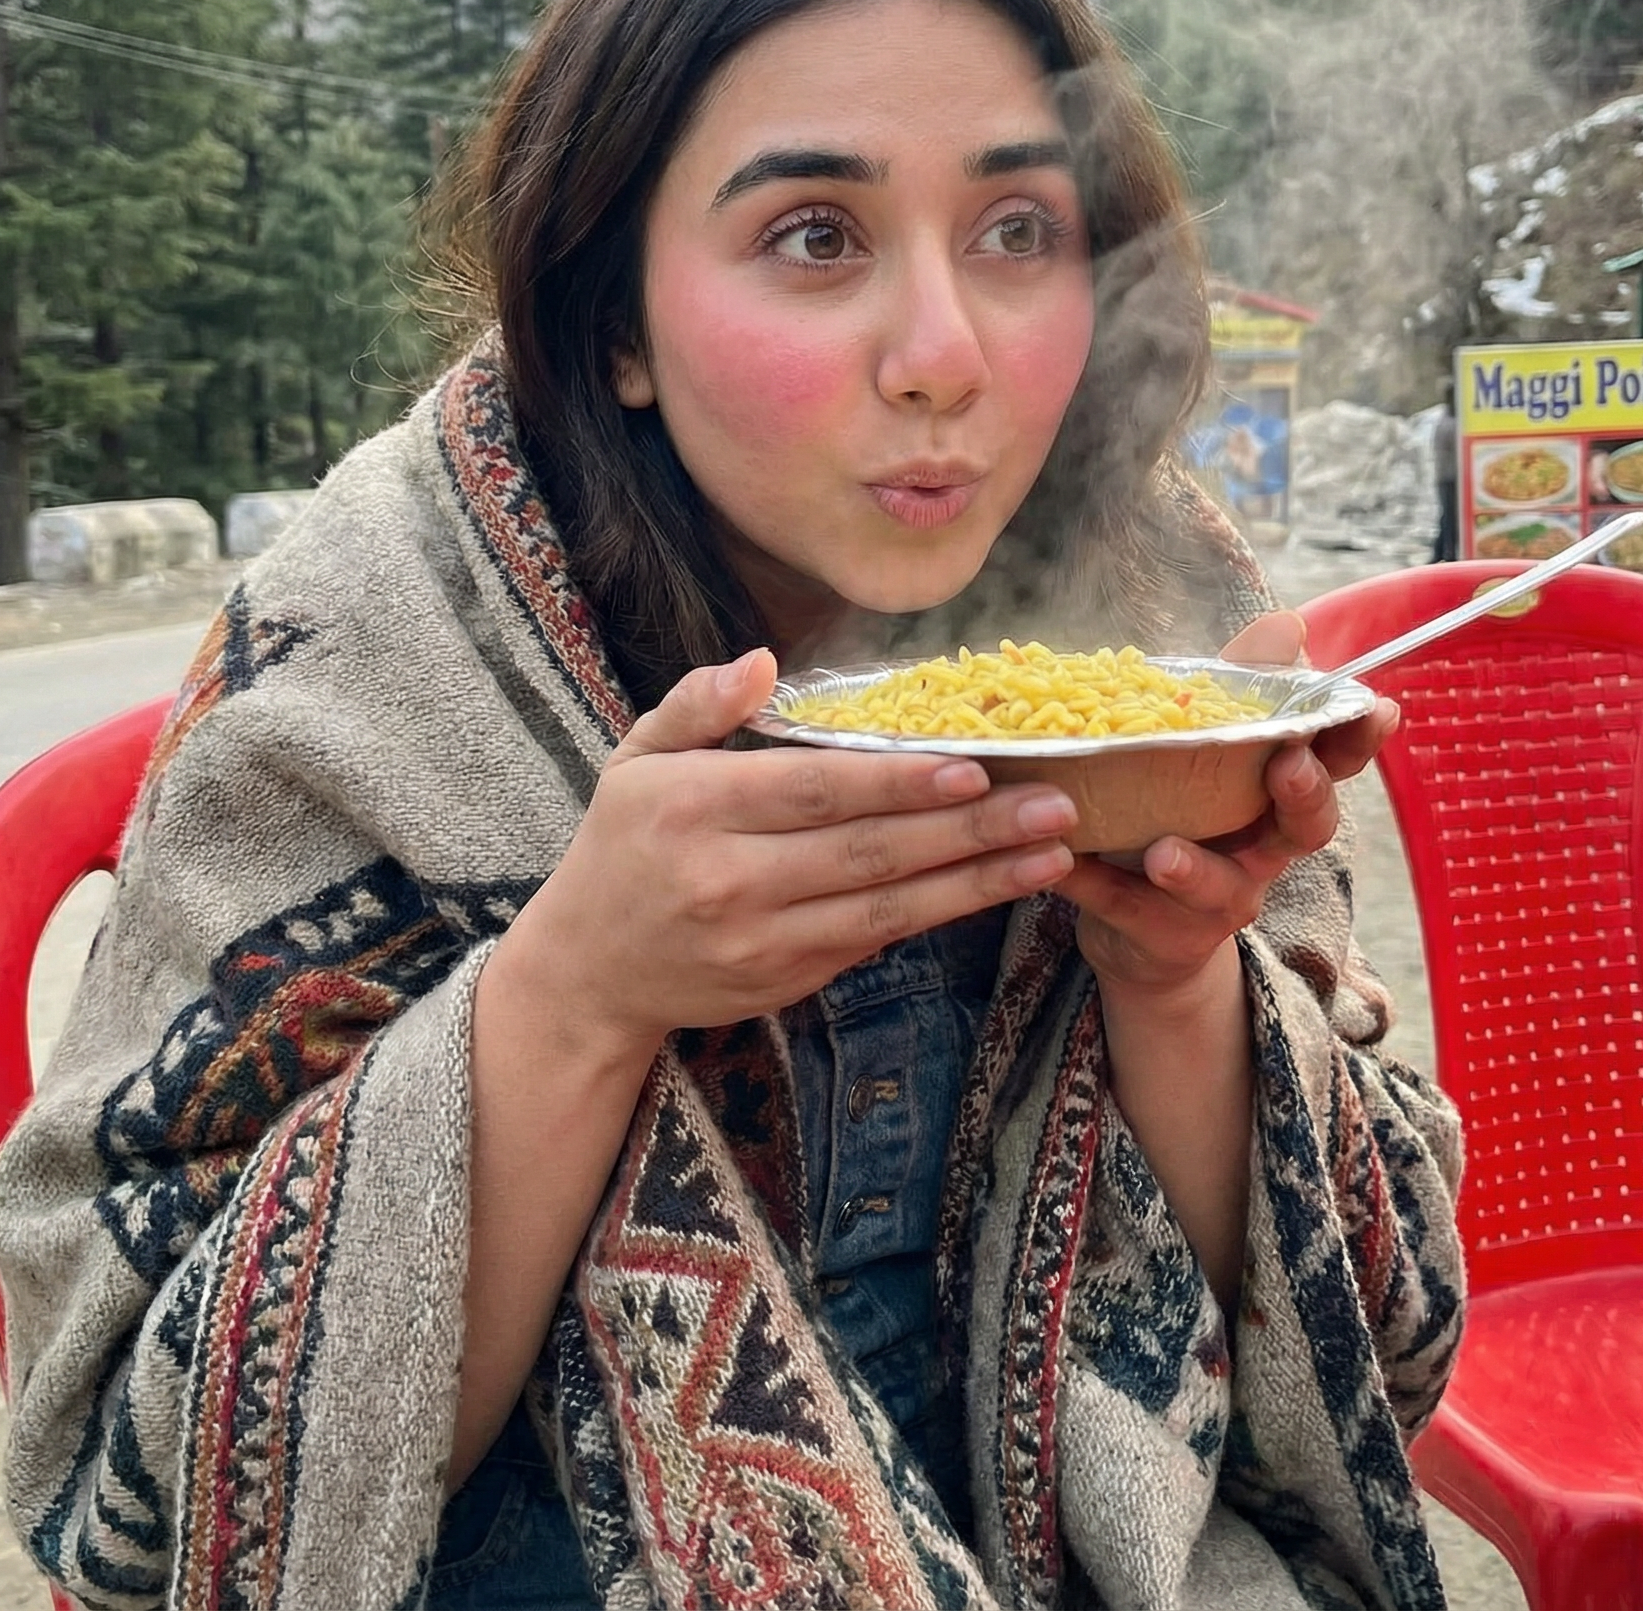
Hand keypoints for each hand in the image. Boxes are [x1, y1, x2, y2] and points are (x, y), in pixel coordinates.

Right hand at [507, 648, 1078, 1056]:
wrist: (589, 969)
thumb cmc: (624, 843)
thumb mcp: (637, 757)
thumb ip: (699, 705)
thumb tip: (762, 662)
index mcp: (694, 809)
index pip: (813, 792)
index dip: (896, 783)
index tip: (972, 769)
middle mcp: (729, 878)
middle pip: (866, 852)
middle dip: (969, 830)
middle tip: (1052, 804)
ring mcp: (761, 939)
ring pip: (886, 908)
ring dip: (977, 880)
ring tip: (1053, 852)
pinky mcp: (787, 979)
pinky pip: (876, 942)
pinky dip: (942, 913)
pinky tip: (997, 887)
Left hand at [1056, 610, 1398, 1001]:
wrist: (1135, 931)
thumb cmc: (1177, 816)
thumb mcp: (1203, 750)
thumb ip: (1241, 689)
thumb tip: (1288, 622)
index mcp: (1275, 798)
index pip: (1333, 764)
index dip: (1358, 739)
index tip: (1379, 709)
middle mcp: (1262, 849)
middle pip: (1308, 827)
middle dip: (1304, 795)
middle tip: (1288, 765)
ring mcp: (1219, 899)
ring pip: (1224, 889)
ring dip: (1195, 869)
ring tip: (1164, 852)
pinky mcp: (1165, 936)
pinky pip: (1132, 911)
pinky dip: (1097, 887)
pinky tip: (1065, 866)